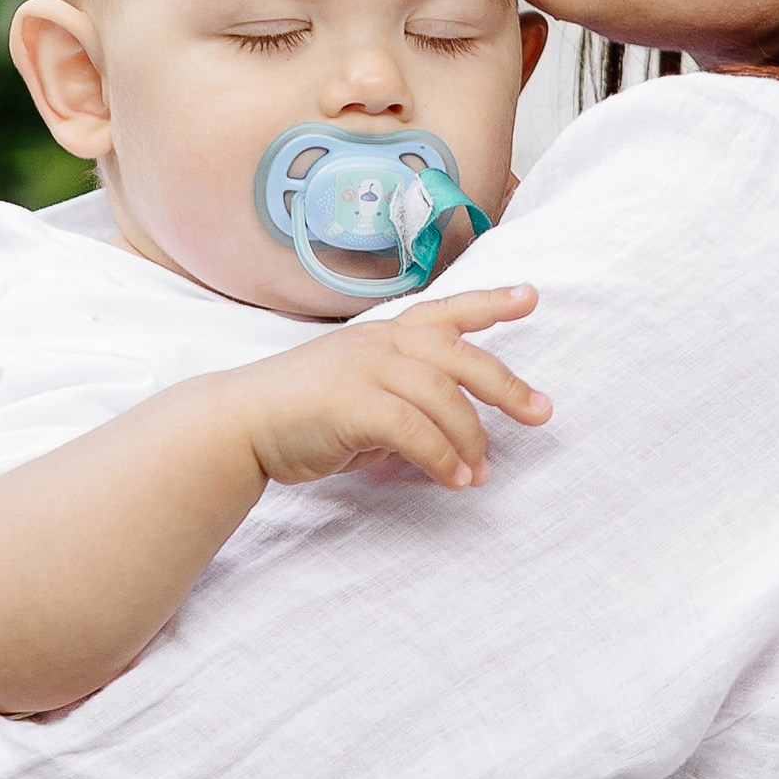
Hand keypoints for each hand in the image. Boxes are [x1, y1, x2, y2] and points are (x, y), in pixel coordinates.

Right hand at [235, 283, 549, 491]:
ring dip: (471, 441)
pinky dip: (442, 459)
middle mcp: (380, 343)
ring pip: (443, 400)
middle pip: (462, 357)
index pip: (446, 310)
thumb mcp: (359, 397)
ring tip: (480, 473)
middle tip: (539, 413)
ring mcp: (367, 369)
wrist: (239, 424)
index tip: (530, 297)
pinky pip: (416, 432)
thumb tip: (446, 439)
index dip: (491, 303)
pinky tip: (454, 480)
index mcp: (384, 334)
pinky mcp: (354, 403)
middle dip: (507, 386)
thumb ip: (403, 406)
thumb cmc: (299, 415)